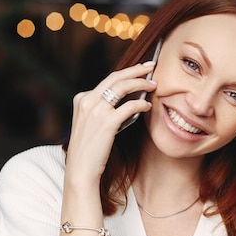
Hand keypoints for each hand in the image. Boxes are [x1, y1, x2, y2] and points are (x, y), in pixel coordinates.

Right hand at [65, 62, 156, 185]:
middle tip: (151, 66)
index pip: (108, 80)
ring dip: (141, 83)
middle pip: (116, 77)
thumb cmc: (90, 149)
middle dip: (136, 70)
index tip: (140, 70)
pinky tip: (148, 105)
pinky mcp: (106, 122)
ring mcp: (96, 110)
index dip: (127, 73)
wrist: (81, 169)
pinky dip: (141, 104)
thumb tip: (128, 98)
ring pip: (123, 87)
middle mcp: (87, 100)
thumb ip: (103, 109)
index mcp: (82, 98)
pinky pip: (129, 106)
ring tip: (154, 85)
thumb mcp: (91, 123)